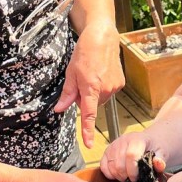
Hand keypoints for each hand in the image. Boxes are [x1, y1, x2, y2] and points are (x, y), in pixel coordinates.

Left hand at [55, 21, 123, 147]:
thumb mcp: (70, 73)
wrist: (102, 37)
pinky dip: (103, 87)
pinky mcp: (121, 83)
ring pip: (100, 99)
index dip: (87, 131)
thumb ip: (67, 94)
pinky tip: (101, 73)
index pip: (88, 115)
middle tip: (81, 81)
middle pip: (91, 105)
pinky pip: (108, 92)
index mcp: (90, 88)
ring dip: (94, 92)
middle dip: (84, 98)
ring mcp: (114, 87)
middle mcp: (105, 89)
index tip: (89, 144)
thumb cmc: (84, 53)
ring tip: (92, 74)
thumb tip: (60, 109)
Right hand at [100, 131, 167, 181]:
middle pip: (119, 163)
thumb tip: (158, 164)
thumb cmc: (154, 148)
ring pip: (111, 165)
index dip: (133, 170)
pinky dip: (109, 174)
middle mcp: (123, 140)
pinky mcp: (107, 151)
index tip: (136, 179)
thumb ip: (161, 160)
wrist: (148, 141)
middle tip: (132, 180)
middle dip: (125, 176)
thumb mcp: (162, 153)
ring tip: (127, 178)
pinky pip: (103, 166)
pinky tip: (118, 175)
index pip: (131, 155)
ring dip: (118, 176)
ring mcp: (113, 145)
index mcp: (137, 139)